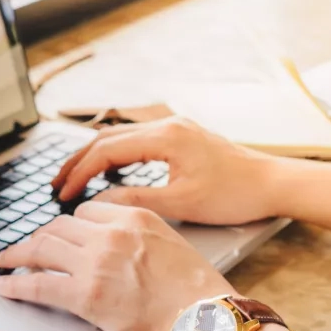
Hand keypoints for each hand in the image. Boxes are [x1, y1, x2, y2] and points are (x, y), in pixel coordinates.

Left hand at [0, 202, 234, 330]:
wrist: (208, 323)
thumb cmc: (199, 293)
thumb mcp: (172, 243)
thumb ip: (138, 236)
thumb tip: (114, 246)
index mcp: (135, 217)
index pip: (85, 213)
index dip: (67, 226)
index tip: (58, 235)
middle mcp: (111, 234)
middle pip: (57, 227)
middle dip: (37, 238)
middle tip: (25, 249)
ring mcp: (95, 263)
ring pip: (41, 248)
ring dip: (16, 255)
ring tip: (4, 262)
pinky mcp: (85, 295)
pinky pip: (38, 285)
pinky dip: (14, 285)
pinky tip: (3, 287)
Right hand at [52, 118, 278, 225]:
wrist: (274, 184)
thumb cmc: (235, 195)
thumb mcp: (181, 204)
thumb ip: (134, 201)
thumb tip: (96, 205)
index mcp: (164, 137)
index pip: (105, 151)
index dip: (79, 173)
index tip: (63, 193)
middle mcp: (165, 125)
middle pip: (106, 138)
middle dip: (77, 161)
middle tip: (56, 183)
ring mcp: (173, 127)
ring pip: (118, 136)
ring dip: (92, 156)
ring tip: (72, 176)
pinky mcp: (179, 136)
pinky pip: (134, 140)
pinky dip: (113, 154)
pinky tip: (105, 169)